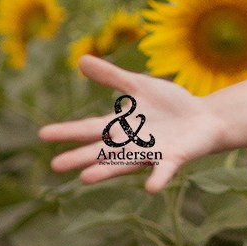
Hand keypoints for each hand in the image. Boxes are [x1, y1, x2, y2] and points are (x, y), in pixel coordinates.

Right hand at [38, 53, 226, 191]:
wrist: (204, 118)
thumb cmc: (169, 104)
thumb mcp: (140, 86)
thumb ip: (112, 77)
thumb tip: (80, 59)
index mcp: (121, 126)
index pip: (90, 128)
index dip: (68, 131)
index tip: (42, 134)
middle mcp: (131, 144)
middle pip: (101, 150)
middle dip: (80, 157)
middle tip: (55, 165)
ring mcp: (152, 153)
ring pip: (125, 163)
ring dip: (108, 170)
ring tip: (86, 178)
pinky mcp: (174, 158)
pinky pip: (164, 170)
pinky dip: (158, 178)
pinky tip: (150, 187)